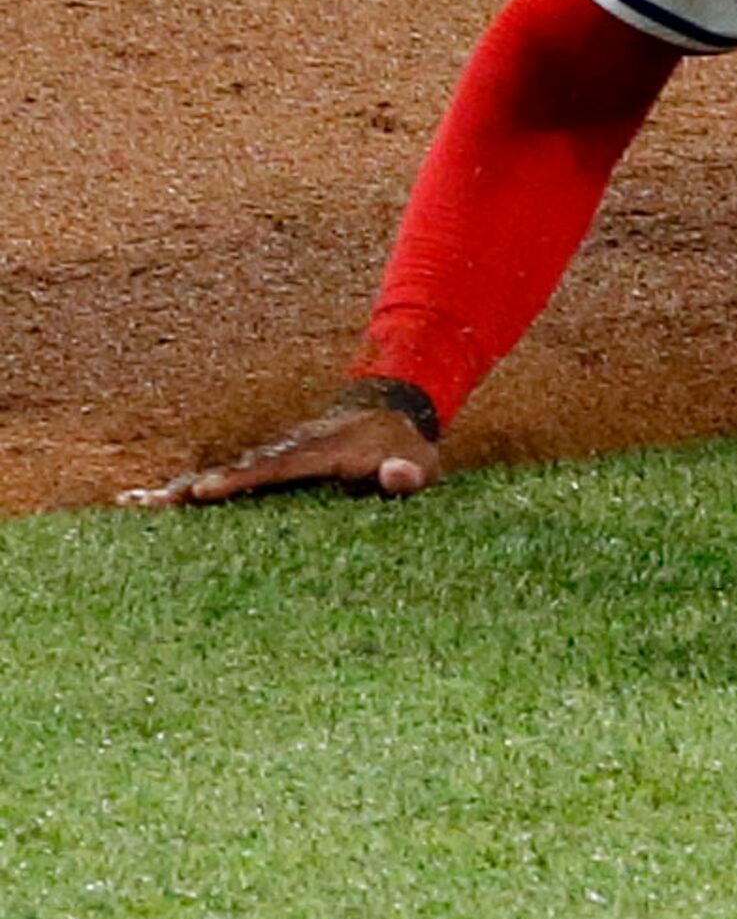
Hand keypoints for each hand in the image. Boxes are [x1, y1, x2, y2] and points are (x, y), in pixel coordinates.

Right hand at [119, 379, 442, 506]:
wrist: (390, 414)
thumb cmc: (406, 449)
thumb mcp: (421, 463)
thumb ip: (411, 474)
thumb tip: (397, 475)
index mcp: (324, 453)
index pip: (278, 467)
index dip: (242, 478)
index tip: (206, 490)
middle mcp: (290, 451)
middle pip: (237, 469)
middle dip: (193, 486)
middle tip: (146, 503)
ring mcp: (274, 457)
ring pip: (223, 472)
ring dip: (181, 489)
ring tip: (133, 504)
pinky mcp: (265, 467)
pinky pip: (226, 479)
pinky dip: (190, 490)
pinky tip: (149, 504)